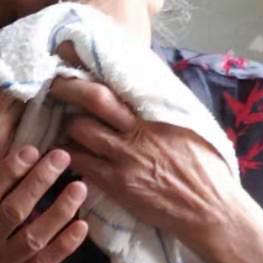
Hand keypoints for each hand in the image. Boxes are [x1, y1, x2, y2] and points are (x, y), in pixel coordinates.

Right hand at [0, 34, 18, 191]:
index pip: (14, 60)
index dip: (11, 53)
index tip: (4, 49)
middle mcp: (0, 108)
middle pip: (24, 83)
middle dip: (18, 73)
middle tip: (6, 68)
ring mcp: (4, 132)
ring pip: (24, 105)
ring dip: (17, 95)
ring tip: (3, 89)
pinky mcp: (0, 150)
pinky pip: (18, 126)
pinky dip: (14, 116)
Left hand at [50, 77, 262, 262]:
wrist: (210, 209)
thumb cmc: (204, 168)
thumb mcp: (188, 127)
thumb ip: (160, 110)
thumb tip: (138, 91)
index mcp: (156, 113)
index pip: (117, 81)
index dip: (87, 66)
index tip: (67, 53)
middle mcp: (138, 130)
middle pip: (93, 98)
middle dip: (67, 88)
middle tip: (52, 85)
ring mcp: (125, 157)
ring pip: (80, 131)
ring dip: (66, 127)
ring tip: (63, 127)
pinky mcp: (117, 184)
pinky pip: (81, 164)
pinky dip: (69, 157)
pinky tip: (65, 157)